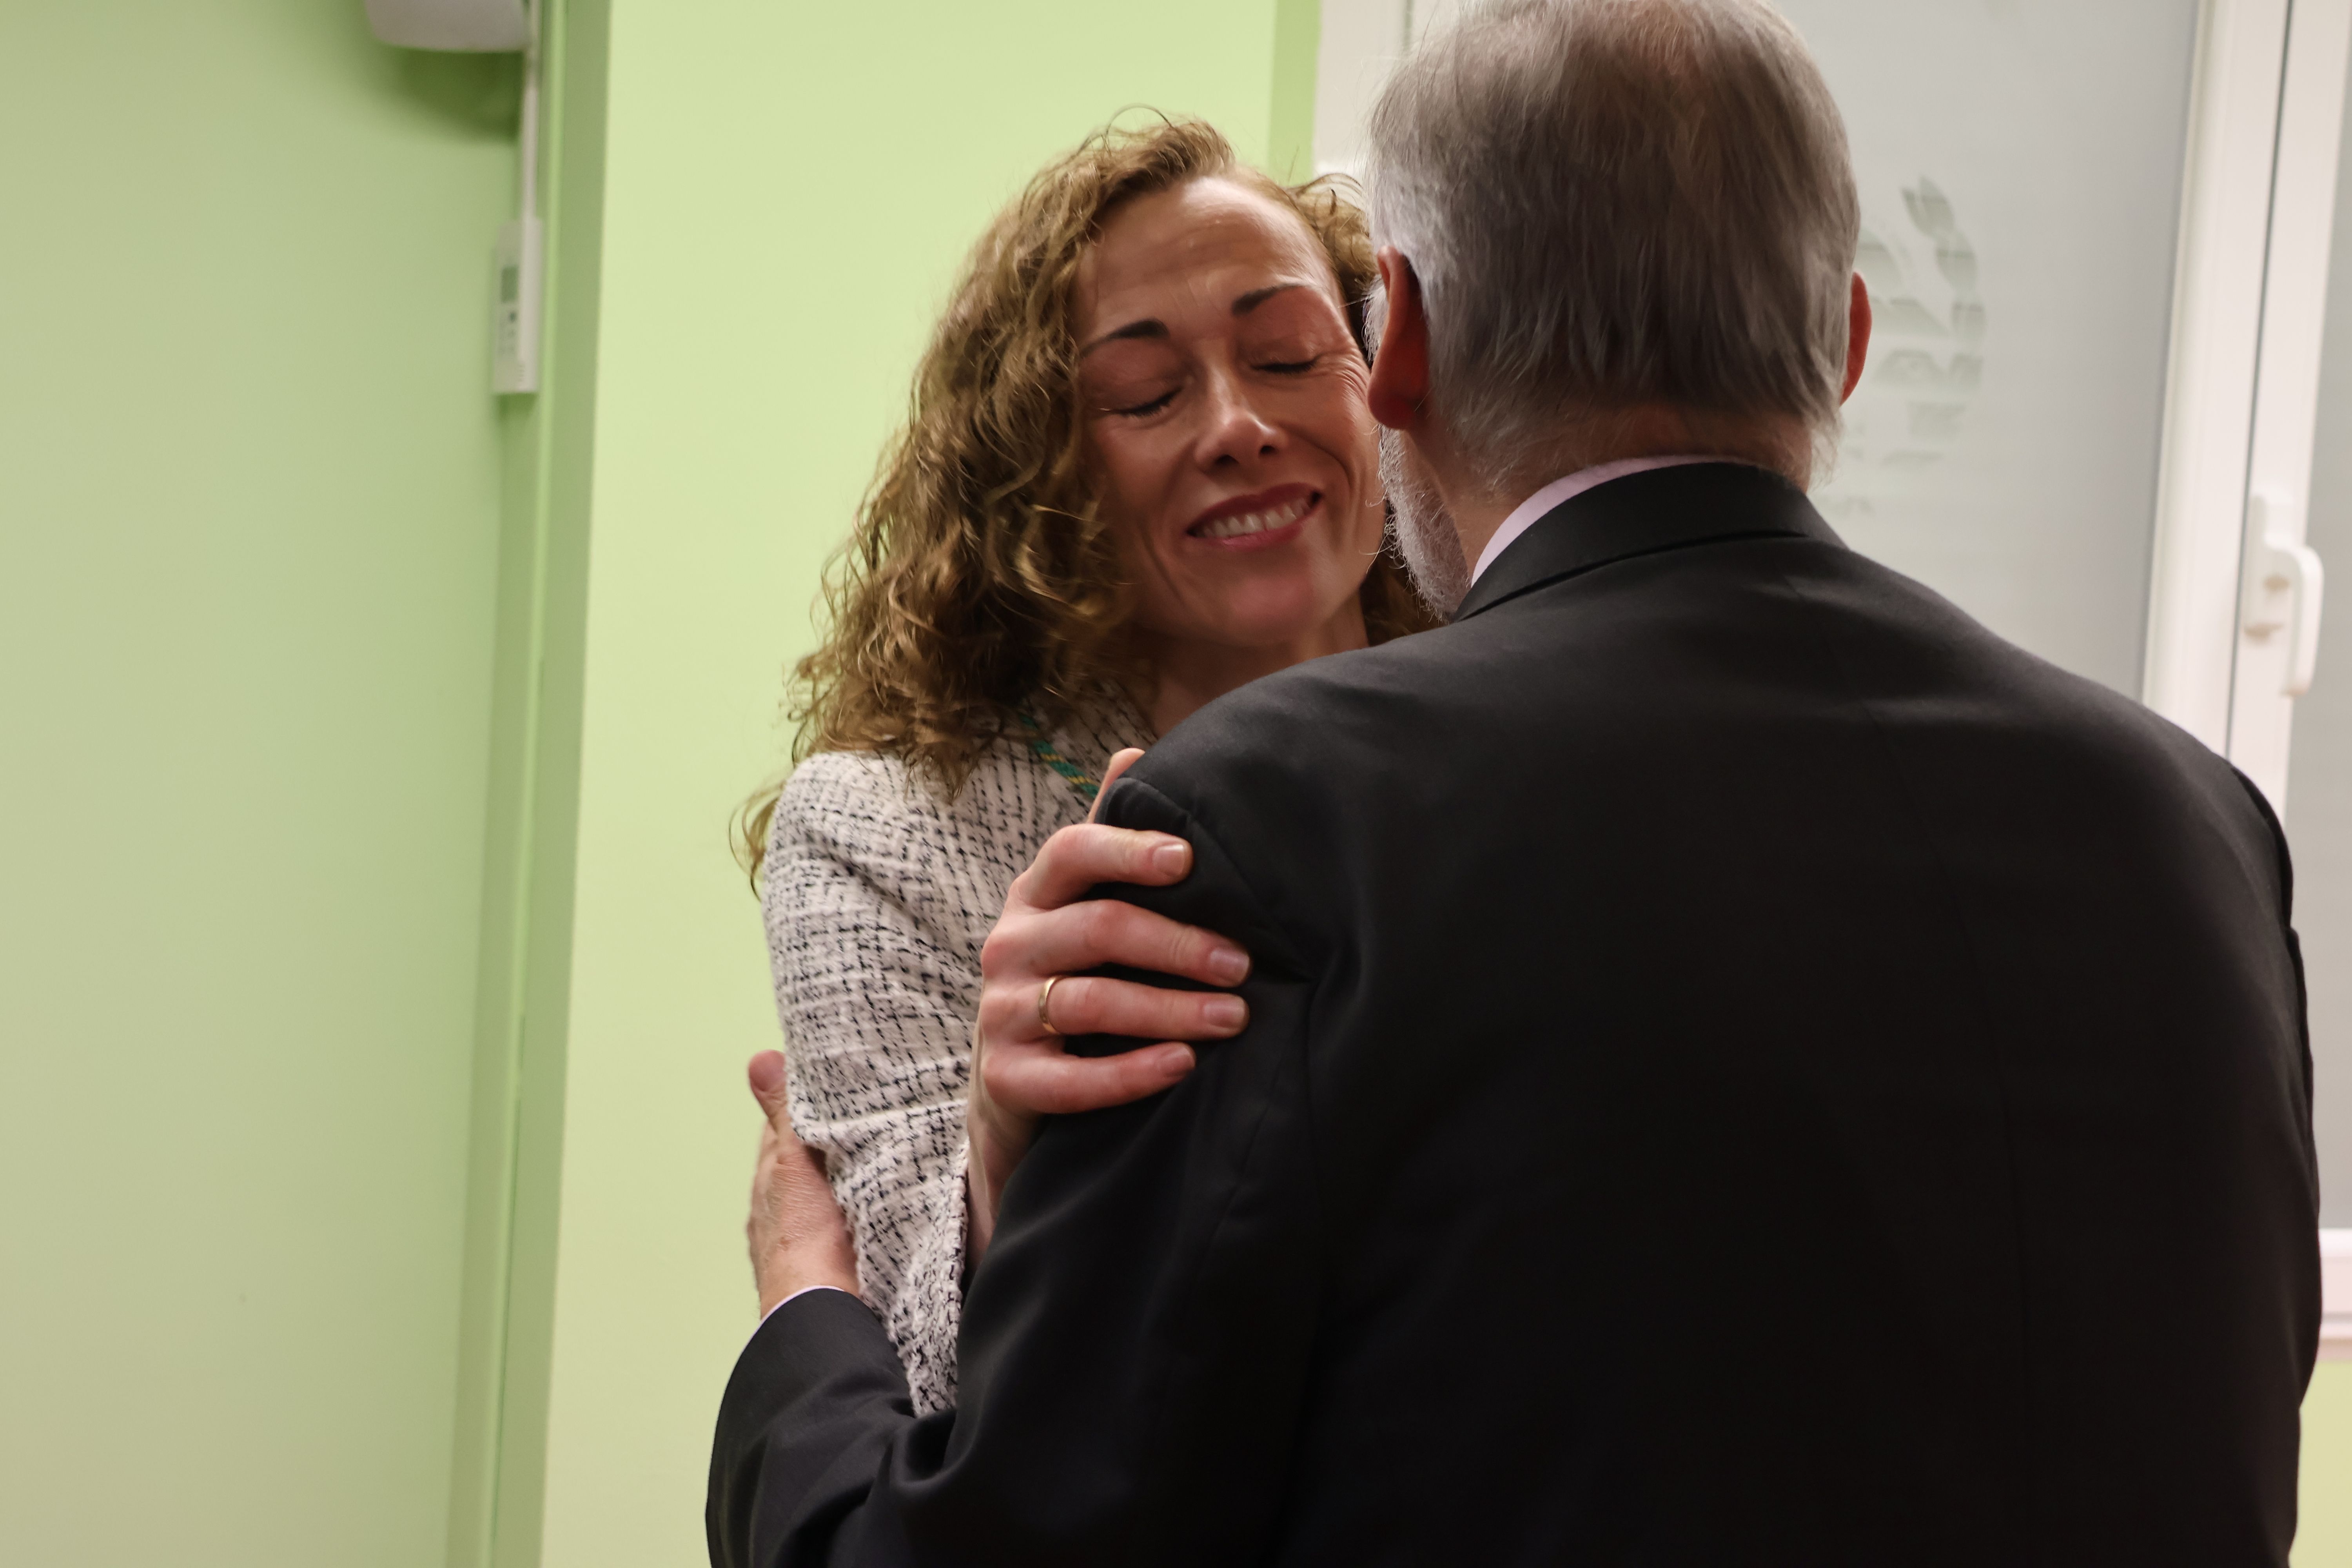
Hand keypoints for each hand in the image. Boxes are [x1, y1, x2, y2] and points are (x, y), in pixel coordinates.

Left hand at [745, 1049, 859, 1315]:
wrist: (823, 1314)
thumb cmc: (803, 1244)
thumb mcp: (791, 1163)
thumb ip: (784, 1115)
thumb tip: (761, 1061)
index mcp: (770, 1183)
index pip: (783, 1129)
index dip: (805, 1102)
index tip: (831, 1079)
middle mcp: (783, 1212)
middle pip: (807, 1163)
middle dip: (830, 1140)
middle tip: (866, 1112)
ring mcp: (809, 1240)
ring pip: (827, 1195)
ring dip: (847, 1177)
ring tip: (882, 1153)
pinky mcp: (837, 1263)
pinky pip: (847, 1223)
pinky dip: (861, 1208)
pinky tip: (882, 1205)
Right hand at [965, 748, 1253, 1258]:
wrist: (1017, 1086)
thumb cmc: (1072, 977)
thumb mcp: (1081, 905)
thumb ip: (1108, 838)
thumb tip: (1135, 750)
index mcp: (1036, 895)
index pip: (1073, 852)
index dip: (1128, 850)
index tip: (1190, 859)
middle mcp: (1010, 944)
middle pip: (1095, 928)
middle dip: (1176, 944)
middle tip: (1242, 962)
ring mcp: (1002, 1012)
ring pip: (1089, 1003)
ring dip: (1169, 1010)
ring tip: (1234, 1018)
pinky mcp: (1008, 1078)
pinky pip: (1071, 1081)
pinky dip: (1131, 1075)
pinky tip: (1184, 1066)